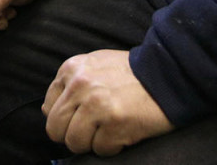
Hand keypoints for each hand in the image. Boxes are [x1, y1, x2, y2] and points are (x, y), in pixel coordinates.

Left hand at [42, 50, 173, 155]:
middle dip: (73, 135)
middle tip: (93, 130)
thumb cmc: (131, 73)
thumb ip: (69, 85)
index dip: (65, 119)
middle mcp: (80, 85)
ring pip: (75, 143)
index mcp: (71, 69)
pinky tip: (124, 130)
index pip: (49, 108)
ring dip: (93, 142)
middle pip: (56, 129)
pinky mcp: (115, 123)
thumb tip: (47, 111)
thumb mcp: (94, 66)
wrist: (169, 74)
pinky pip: (101, 150)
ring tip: (109, 129)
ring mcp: (96, 105)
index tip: (81, 117)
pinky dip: (113, 146)